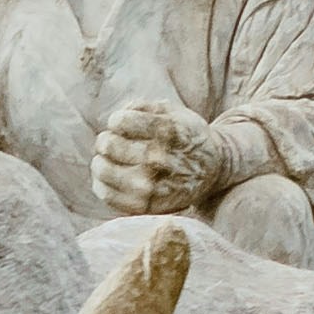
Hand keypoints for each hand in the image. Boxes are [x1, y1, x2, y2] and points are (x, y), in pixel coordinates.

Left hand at [91, 99, 214, 216]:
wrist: (213, 169)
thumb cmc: (186, 135)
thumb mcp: (173, 111)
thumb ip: (143, 106)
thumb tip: (116, 118)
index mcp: (168, 132)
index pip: (120, 121)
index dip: (117, 120)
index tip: (123, 124)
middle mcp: (160, 160)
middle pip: (109, 145)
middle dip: (106, 139)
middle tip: (112, 142)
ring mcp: (152, 186)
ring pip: (103, 170)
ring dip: (100, 161)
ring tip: (109, 159)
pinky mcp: (145, 206)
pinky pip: (106, 194)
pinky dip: (101, 183)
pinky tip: (111, 177)